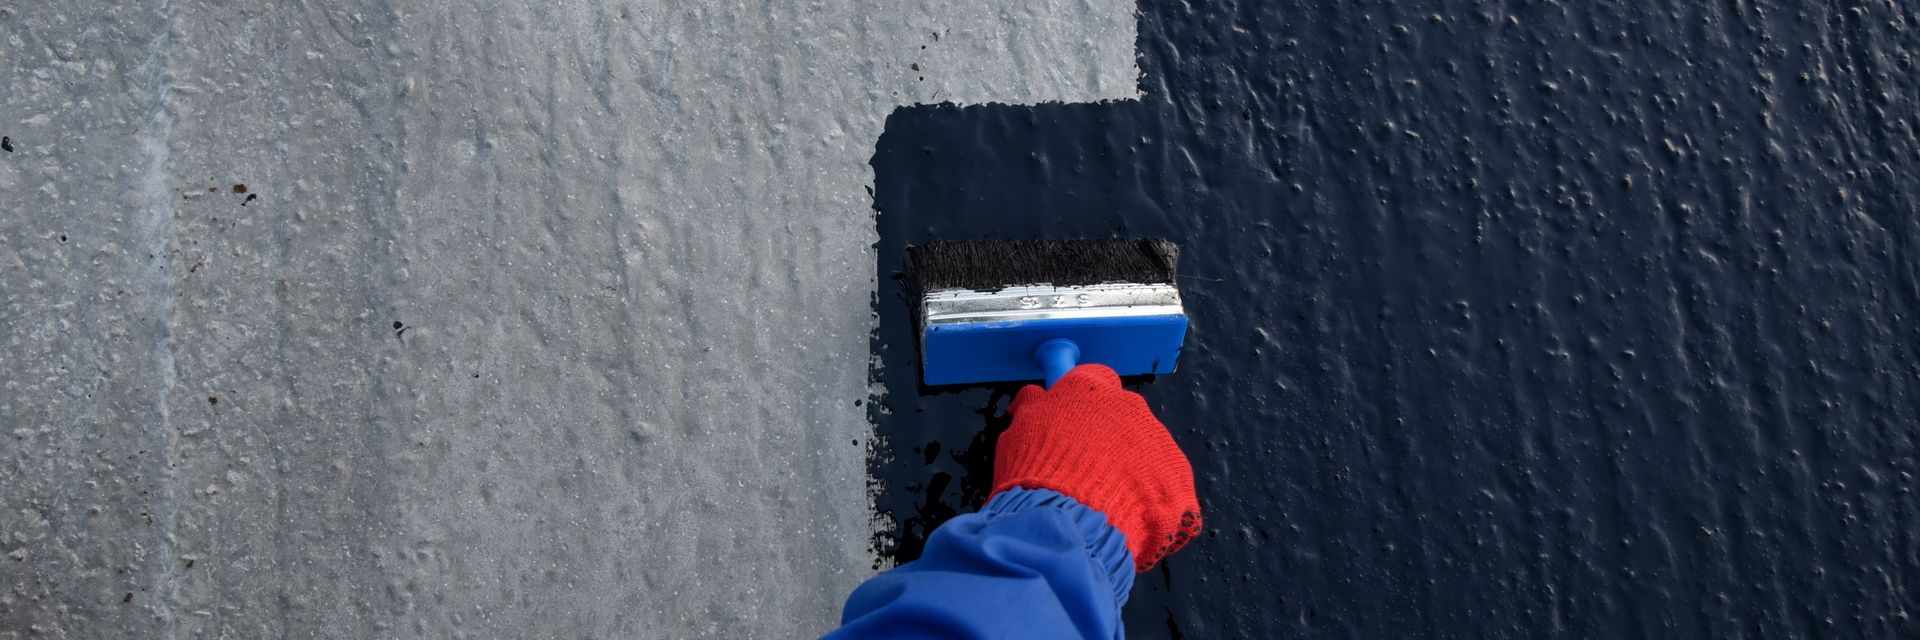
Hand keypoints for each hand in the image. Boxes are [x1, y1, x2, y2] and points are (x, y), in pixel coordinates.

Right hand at [992, 364, 1202, 570]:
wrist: (1068, 521)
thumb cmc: (1036, 473)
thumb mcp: (1018, 432)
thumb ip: (1032, 409)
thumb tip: (1033, 398)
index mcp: (1090, 388)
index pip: (1095, 380)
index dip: (1084, 404)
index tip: (1074, 420)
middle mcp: (1130, 406)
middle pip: (1123, 417)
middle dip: (1108, 439)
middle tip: (1084, 470)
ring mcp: (1158, 441)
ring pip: (1145, 451)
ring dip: (1130, 470)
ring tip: (1104, 501)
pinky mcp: (1178, 478)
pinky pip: (1164, 486)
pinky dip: (1149, 501)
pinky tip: (1126, 519)